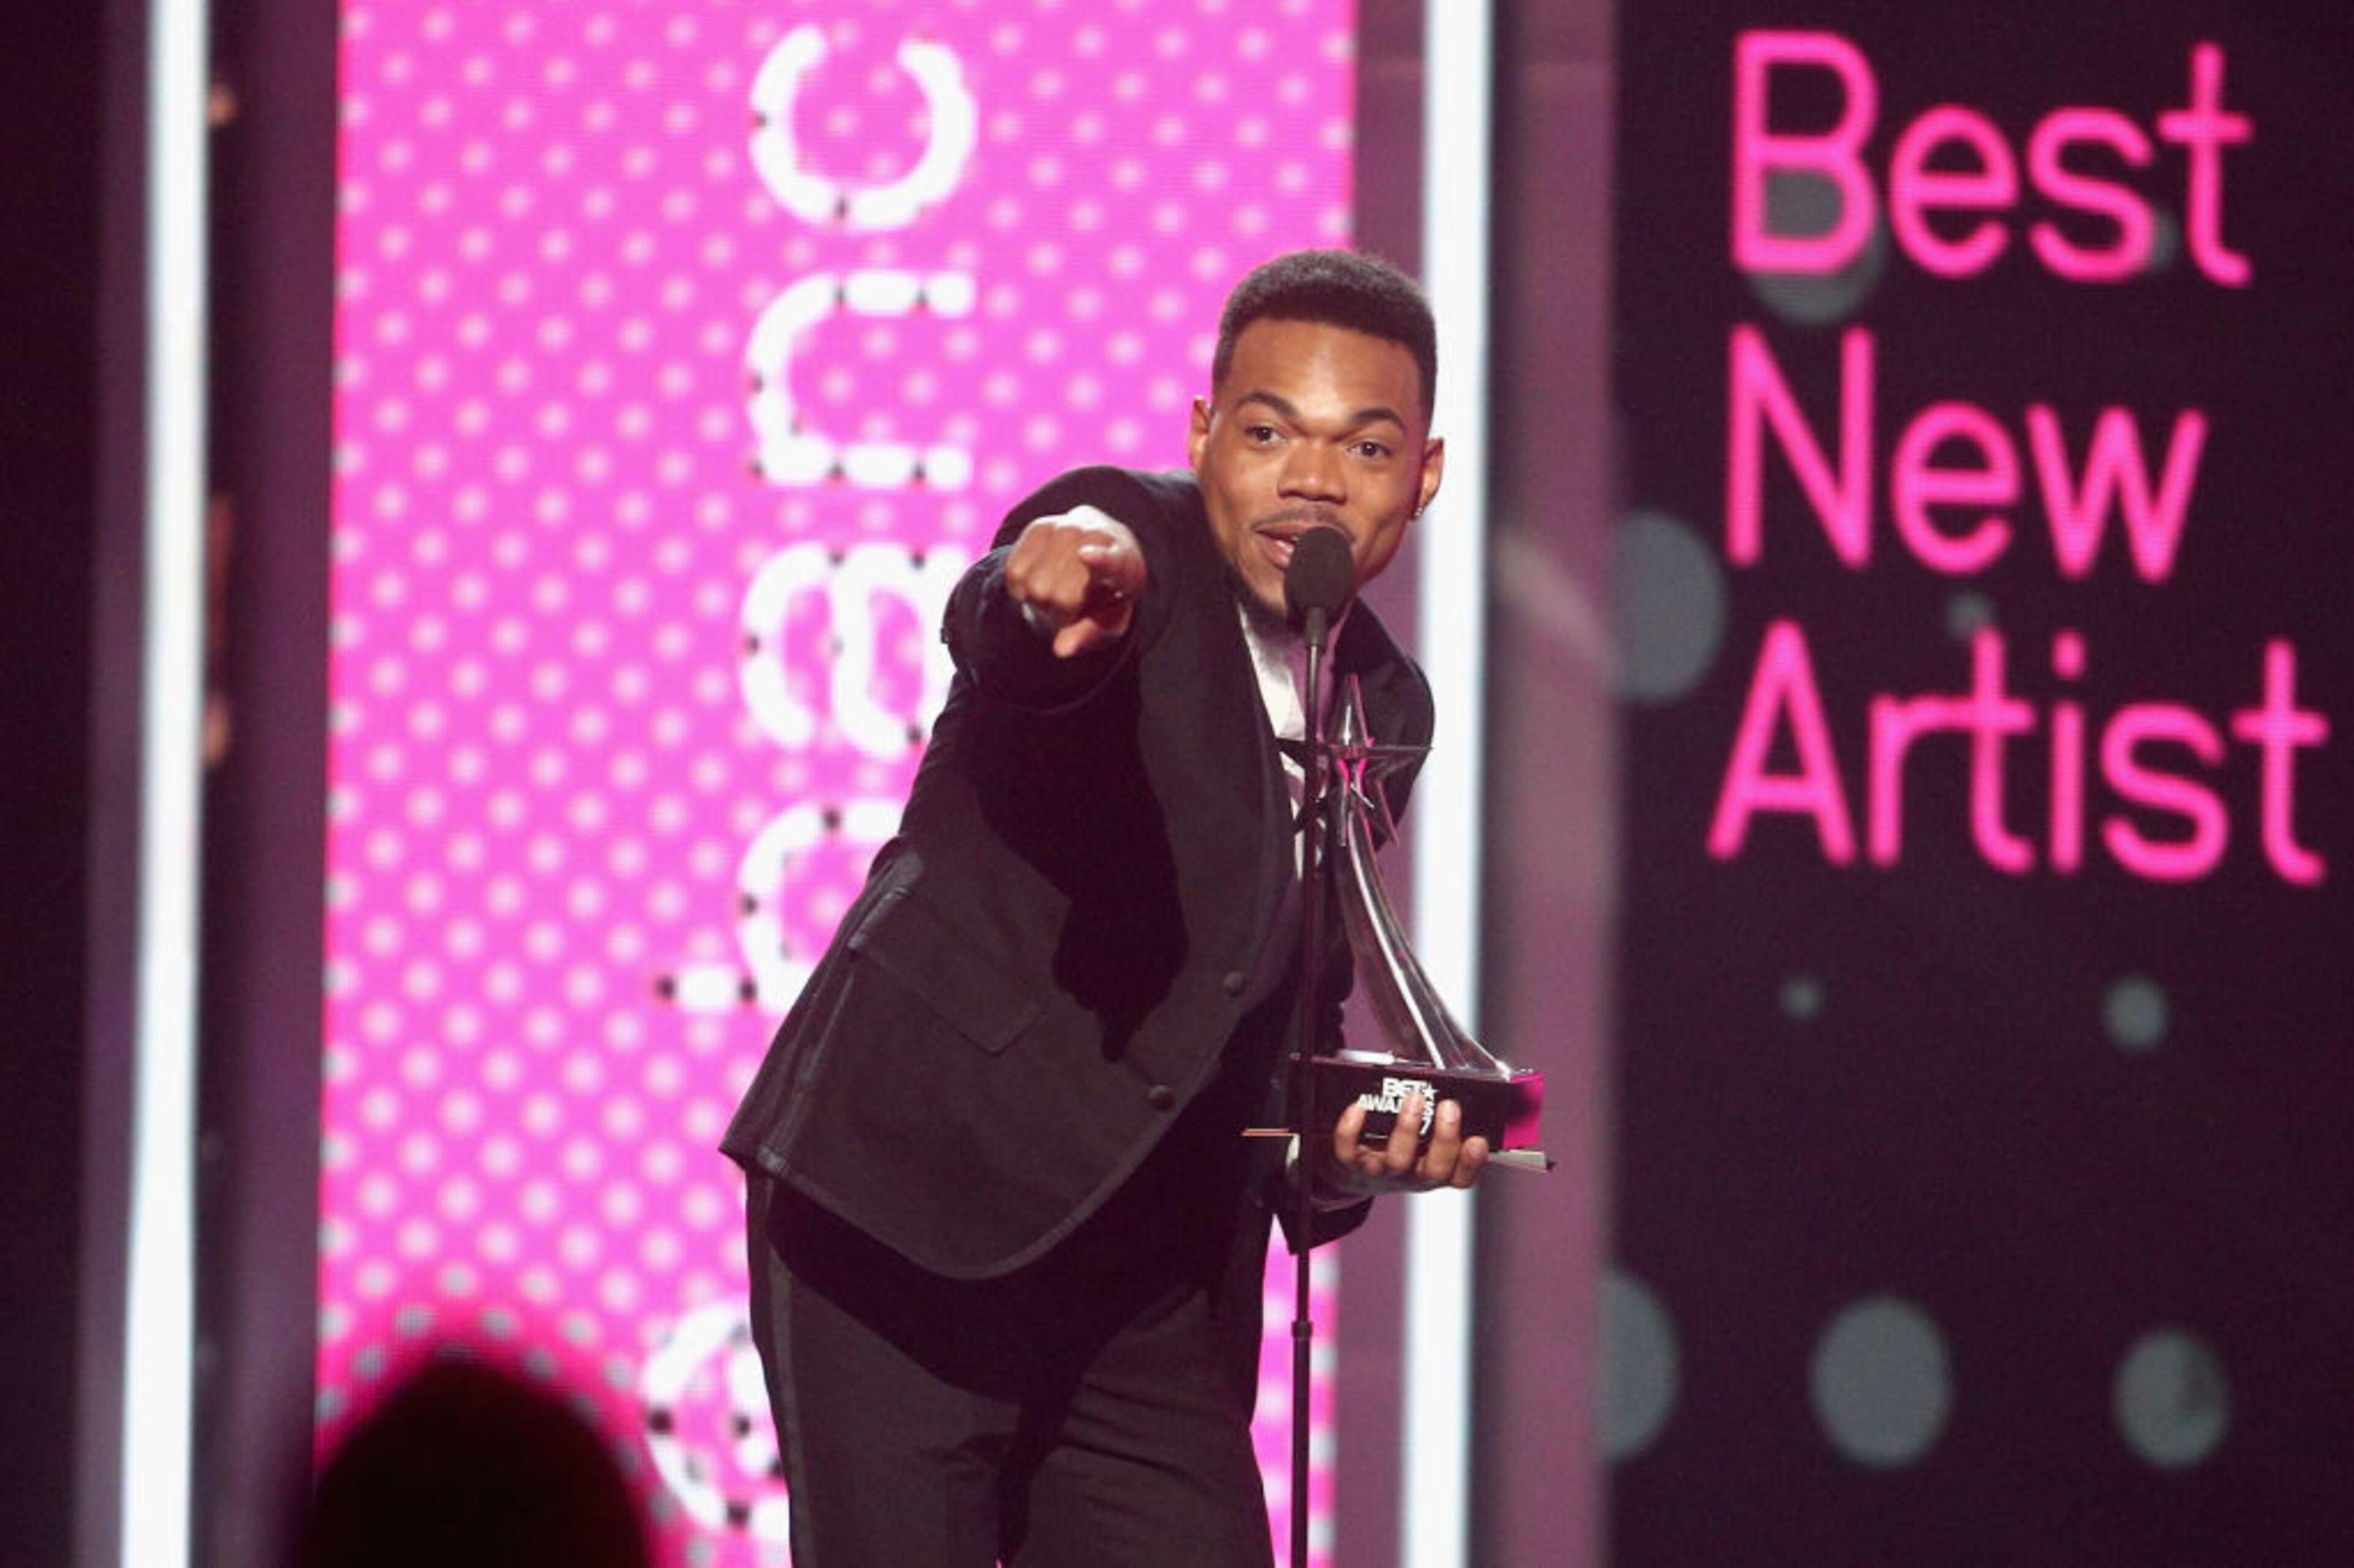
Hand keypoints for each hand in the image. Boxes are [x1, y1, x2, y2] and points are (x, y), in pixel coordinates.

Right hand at [1003, 506, 1146, 656]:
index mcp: (1125, 563)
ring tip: (1059, 587)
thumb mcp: (1109, 620)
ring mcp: (1066, 526)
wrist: (1097, 549)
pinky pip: (1014, 572)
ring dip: (1040, 598)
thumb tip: (1061, 650)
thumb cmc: (1106, 595)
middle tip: (1075, 603)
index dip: (1099, 560)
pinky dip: (1022, 587)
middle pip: (1060, 594)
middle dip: (1062, 611)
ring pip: (1034, 584)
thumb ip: (1089, 634)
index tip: (1085, 555)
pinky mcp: (1039, 526)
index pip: (1111, 562)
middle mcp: (1096, 536)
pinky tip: (1041, 576)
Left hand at [1319, 1092, 1488, 1195]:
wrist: (1354, 1172)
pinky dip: (1350, 1130)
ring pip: (1398, 1160)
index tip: (1478, 1140)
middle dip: (1445, 1138)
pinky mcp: (1352, 1164)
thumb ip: (1440, 1117)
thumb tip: (1453, 1079)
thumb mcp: (1423, 1139)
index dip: (1471, 1162)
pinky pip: (1349, 1151)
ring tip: (1414, 1099)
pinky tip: (1358, 1108)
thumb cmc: (1397, 1147)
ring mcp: (1382, 1171)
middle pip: (1434, 1169)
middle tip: (1449, 1107)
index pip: (1461, 1176)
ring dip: (1408, 1129)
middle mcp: (1412, 1175)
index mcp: (1434, 1169)